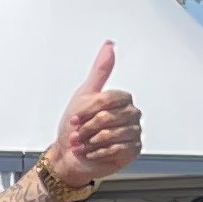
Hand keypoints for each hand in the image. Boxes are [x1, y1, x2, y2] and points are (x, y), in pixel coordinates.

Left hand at [46, 41, 141, 189]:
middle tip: (78, 133)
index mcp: (121, 100)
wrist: (68, 156)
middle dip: (88, 128)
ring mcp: (134, 132)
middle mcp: (131, 114)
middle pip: (110, 117)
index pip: (109, 99)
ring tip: (84, 144)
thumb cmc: (73, 127)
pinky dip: (99, 152)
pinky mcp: (133, 150)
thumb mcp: (83, 96)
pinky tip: (92, 152)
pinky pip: (118, 149)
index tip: (75, 118)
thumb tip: (109, 45)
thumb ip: (100, 71)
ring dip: (91, 142)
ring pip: (114, 134)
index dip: (88, 111)